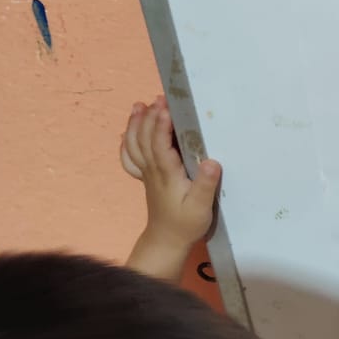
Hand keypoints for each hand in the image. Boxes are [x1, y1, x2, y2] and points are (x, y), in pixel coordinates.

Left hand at [121, 96, 220, 249]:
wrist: (167, 240)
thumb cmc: (186, 223)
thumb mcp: (201, 207)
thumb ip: (205, 185)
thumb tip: (211, 162)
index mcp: (167, 174)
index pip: (160, 144)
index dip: (162, 125)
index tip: (167, 107)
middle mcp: (153, 170)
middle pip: (145, 139)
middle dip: (150, 117)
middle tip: (159, 98)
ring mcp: (146, 173)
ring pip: (135, 144)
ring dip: (136, 124)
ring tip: (140, 106)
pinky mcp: (146, 177)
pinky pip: (130, 157)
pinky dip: (127, 142)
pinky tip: (128, 131)